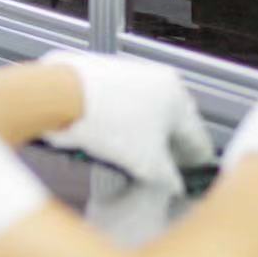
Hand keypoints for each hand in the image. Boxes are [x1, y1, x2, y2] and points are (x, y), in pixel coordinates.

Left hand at [38, 50, 214, 191]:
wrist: (61, 95)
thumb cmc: (106, 122)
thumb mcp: (145, 161)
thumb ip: (167, 176)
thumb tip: (173, 183)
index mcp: (176, 95)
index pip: (195, 134)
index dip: (196, 158)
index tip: (193, 172)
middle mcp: (155, 78)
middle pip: (170, 120)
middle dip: (169, 145)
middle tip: (166, 166)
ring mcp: (127, 72)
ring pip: (144, 111)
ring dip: (144, 133)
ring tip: (134, 156)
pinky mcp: (102, 73)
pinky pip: (119, 104)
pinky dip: (121, 121)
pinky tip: (111, 137)